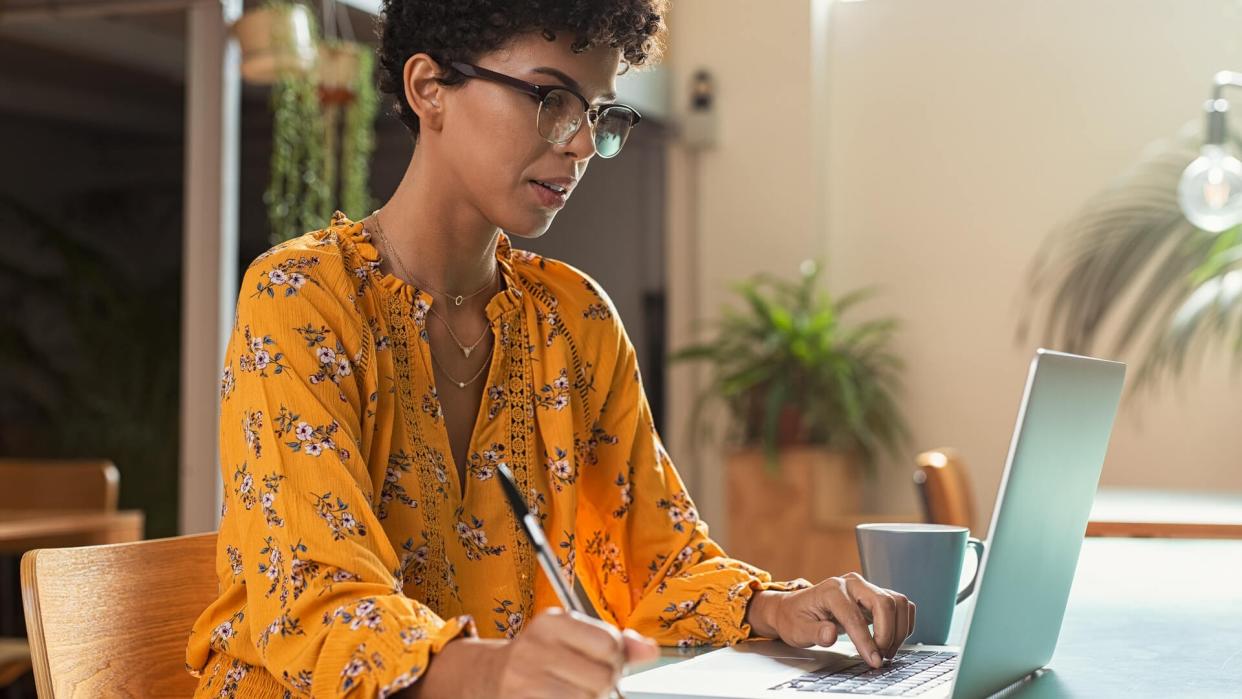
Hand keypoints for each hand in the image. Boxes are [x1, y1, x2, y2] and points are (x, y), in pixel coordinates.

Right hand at [495, 609, 658, 697]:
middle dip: (604, 684)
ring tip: (574, 692)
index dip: (616, 658)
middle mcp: (534, 649)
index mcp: (551, 624)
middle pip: (603, 677)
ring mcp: (524, 681)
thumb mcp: (573, 637)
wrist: (489, 677)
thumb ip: (615, 642)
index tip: (606, 660)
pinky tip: (561, 698)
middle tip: (589, 681)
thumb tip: (650, 650)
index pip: (609, 643)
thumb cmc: (540, 656)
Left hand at [746, 574, 914, 668]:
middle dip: (887, 633)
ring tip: (886, 650)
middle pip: (884, 602)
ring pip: (897, 602)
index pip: (855, 616)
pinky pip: (900, 605)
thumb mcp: (797, 630)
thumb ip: (814, 632)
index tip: (874, 660)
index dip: (866, 641)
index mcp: (832, 590)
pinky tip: (893, 639)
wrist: (794, 609)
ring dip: (898, 629)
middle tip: (881, 656)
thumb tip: (830, 635)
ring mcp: (865, 588)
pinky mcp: (875, 596)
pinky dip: (902, 623)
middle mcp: (852, 584)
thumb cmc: (796, 618)